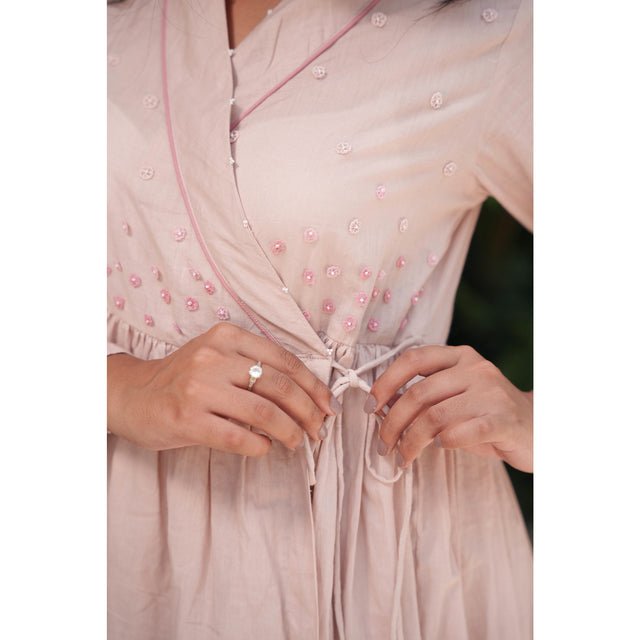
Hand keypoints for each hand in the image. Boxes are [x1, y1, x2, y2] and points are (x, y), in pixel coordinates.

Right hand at [107, 323, 339, 455]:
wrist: (130, 394)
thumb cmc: (182, 378)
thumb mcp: (216, 356)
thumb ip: (253, 365)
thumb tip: (305, 395)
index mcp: (227, 337)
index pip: (284, 361)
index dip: (313, 386)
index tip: (327, 405)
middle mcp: (214, 356)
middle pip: (279, 386)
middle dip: (308, 411)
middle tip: (319, 429)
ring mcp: (198, 387)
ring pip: (263, 412)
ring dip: (290, 431)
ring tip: (298, 442)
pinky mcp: (186, 418)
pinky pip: (237, 436)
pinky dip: (259, 445)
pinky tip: (264, 447)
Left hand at [366, 345, 532, 472]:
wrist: (540, 428)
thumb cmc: (486, 415)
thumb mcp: (453, 400)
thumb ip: (422, 398)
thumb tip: (381, 407)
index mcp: (458, 356)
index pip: (413, 359)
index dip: (385, 382)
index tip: (370, 406)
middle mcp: (475, 368)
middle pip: (418, 393)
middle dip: (392, 423)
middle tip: (383, 445)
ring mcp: (491, 392)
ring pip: (435, 416)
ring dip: (411, 441)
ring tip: (402, 457)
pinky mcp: (504, 419)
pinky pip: (465, 431)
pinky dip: (445, 442)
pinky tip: (439, 448)